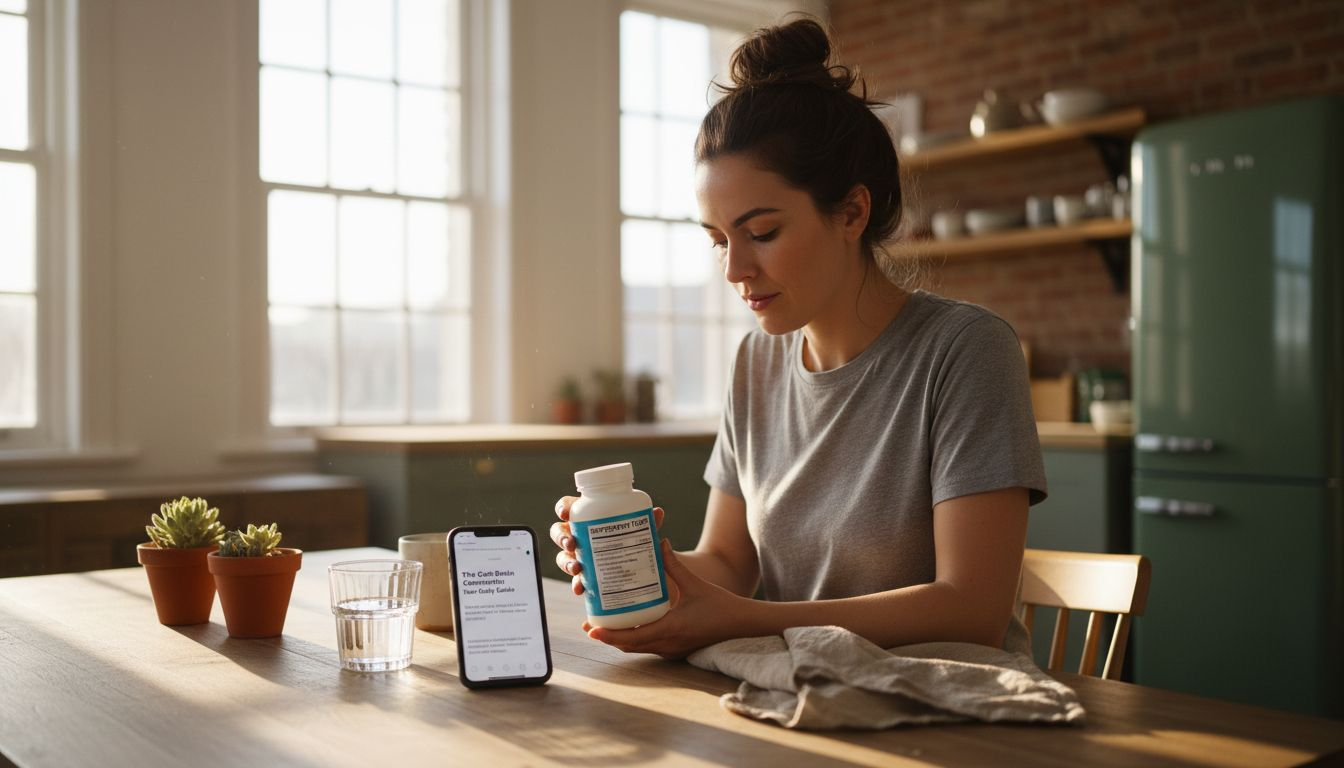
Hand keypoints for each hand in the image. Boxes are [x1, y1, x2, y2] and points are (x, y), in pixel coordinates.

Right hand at [549, 497, 664, 595]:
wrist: (645, 573)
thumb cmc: (638, 544)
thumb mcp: (644, 534)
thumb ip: (649, 525)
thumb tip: (658, 512)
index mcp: (591, 518)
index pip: (570, 507)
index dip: (563, 508)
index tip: (565, 514)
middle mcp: (581, 537)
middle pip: (560, 532)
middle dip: (561, 537)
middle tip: (572, 543)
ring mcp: (581, 557)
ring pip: (562, 557)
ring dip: (566, 562)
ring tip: (577, 568)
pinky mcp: (586, 578)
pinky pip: (575, 580)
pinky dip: (576, 584)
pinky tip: (580, 589)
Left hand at [586, 538, 747, 659]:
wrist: (743, 624)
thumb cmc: (721, 605)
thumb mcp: (694, 583)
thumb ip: (674, 565)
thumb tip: (660, 542)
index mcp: (670, 629)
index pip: (631, 637)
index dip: (609, 635)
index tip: (591, 629)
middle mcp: (668, 644)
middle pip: (629, 646)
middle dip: (608, 637)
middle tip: (589, 625)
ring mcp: (673, 650)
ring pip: (638, 648)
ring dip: (620, 640)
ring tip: (603, 626)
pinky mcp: (677, 649)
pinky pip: (650, 647)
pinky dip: (636, 640)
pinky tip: (629, 628)